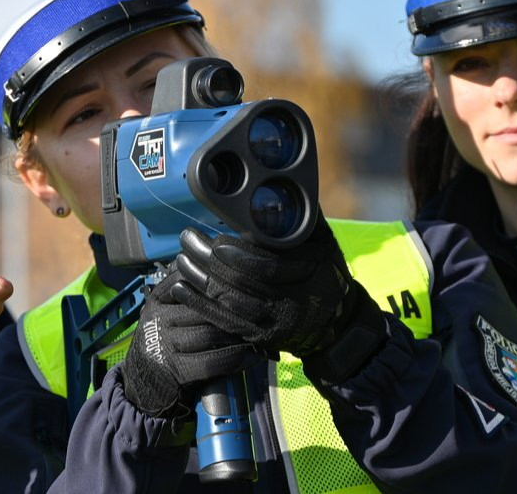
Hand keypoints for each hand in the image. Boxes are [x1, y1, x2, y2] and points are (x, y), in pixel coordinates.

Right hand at [121, 267, 260, 417]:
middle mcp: (158, 318)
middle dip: (233, 310)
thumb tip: (224, 272)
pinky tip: (252, 356)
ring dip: (238, 335)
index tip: (243, 282)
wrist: (144, 384)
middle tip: (259, 310)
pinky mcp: (175, 369)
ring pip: (210, 333)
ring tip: (258, 332)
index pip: (190, 281)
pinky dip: (236, 358)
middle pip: (204, 307)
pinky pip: (212, 361)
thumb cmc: (166, 343)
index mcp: (158, 299)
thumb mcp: (168, 313)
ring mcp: (165, 344)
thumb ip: (189, 295)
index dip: (218, 281)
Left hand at [173, 218, 386, 381]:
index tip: (216, 239)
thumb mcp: (325, 244)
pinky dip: (199, 304)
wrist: (335, 324)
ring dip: (200, 280)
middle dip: (209, 261)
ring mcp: (272, 323)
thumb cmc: (327, 276)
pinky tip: (180, 287)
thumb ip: (304, 217)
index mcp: (306, 276)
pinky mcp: (257, 336)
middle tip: (189, 239)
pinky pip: (223, 322)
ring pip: (228, 303)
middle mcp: (289, 303)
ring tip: (182, 258)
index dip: (238, 254)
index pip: (267, 266)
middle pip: (241, 284)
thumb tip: (287, 181)